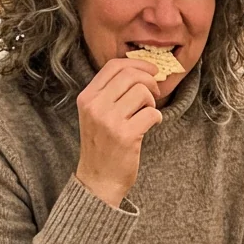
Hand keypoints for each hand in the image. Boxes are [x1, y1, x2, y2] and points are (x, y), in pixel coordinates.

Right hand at [75, 57, 162, 208]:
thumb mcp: (96, 114)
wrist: (99, 180)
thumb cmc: (103, 145)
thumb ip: (111, 92)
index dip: (137, 63)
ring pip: (143, 93)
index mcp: (87, 98)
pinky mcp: (125, 136)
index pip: (114, 66)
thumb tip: (142, 70)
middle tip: (155, 94)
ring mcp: (109, 121)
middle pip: (131, 75)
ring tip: (146, 115)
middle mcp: (95, 106)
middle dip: (150, 81)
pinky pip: (152, 114)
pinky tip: (149, 126)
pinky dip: (157, 118)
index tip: (152, 69)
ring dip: (152, 103)